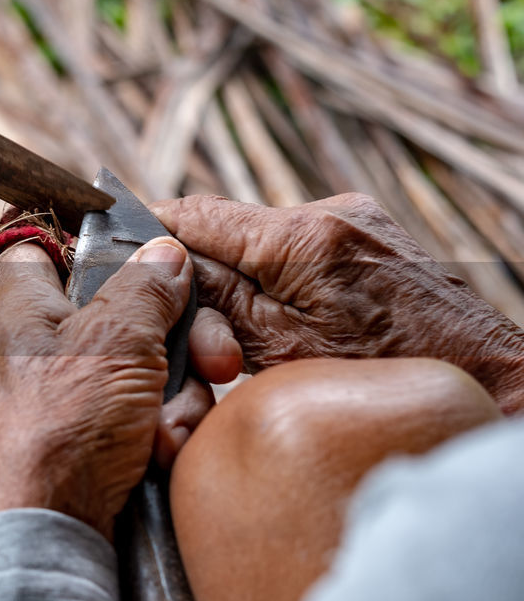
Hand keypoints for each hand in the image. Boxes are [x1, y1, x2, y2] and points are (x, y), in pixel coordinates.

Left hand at [0, 237, 241, 540]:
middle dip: (179, 338)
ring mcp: (74, 397)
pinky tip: (163, 455)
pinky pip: (148, 416)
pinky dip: (164, 433)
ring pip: (149, 367)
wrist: (51, 532)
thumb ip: (144, 289)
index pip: (34, 246)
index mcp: (26, 309)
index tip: (118, 229)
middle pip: (127, 311)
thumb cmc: (62, 427)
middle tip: (211, 359)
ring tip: (165, 431)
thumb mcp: (112, 340)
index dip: (73, 234)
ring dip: (177, 397)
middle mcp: (45, 349)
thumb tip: (164, 253)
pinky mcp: (97, 441)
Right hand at [152, 193, 523, 412]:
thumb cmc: (387, 383)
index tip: (114, 243)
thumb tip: (164, 264)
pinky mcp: (376, 240)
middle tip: (207, 347)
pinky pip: (301, 254)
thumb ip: (219, 302)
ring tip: (253, 350)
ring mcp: (359, 223)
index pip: (196, 213)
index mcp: (301, 237)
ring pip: (264, 246)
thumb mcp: (280, 352)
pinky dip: (280, 287)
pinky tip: (293, 331)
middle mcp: (332, 214)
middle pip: (229, 233)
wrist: (493, 388)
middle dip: (205, 284)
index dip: (149, 228)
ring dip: (244, 290)